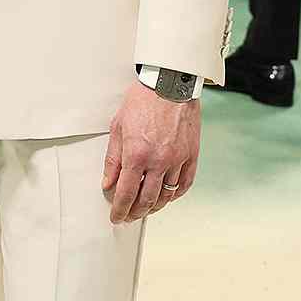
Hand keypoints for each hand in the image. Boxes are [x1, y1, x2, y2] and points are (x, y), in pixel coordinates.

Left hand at [101, 80, 200, 223]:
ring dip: (155, 206)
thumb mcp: (118, 128)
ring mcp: (178, 159)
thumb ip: (113, 159)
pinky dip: (175, 194)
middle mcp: (158, 161)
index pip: (126, 193)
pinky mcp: (191, 154)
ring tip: (146, 209)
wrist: (169, 83)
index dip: (120, 209)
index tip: (116, 217)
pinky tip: (168, 196)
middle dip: (136, 212)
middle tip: (129, 216)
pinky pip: (185, 183)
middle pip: (147, 199)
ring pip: (167, 194)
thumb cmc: (142, 101)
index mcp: (137, 155)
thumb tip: (108, 183)